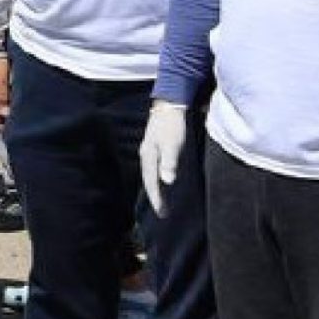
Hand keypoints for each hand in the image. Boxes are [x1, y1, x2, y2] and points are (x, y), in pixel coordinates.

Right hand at [140, 100, 191, 216]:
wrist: (170, 105)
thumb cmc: (172, 125)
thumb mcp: (172, 143)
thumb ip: (169, 162)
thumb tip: (167, 181)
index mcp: (148, 156)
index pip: (151, 182)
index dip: (156, 198)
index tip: (162, 213)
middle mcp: (146, 155)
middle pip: (148, 181)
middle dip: (155, 197)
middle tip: (163, 213)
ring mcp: (149, 152)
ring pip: (151, 175)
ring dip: (156, 190)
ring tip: (163, 203)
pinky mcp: (155, 148)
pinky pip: (154, 170)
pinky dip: (158, 180)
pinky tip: (164, 182)